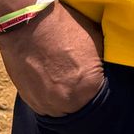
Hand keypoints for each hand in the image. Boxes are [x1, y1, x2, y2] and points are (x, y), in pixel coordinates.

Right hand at [0, 0, 105, 118]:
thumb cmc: (63, 27)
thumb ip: (103, 63)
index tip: (98, 82)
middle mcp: (67, 102)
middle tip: (80, 82)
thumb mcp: (96, 41)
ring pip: (62, 111)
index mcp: (88, 88)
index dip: (101, 89)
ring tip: (64, 81)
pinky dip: (49, 97)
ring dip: (65, 101)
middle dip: (83, 97)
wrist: (26, 22)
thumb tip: (108, 71)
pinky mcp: (28, 100)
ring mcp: (46, 104)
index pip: (104, 99)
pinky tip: (50, 81)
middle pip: (82, 108)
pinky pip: (45, 106)